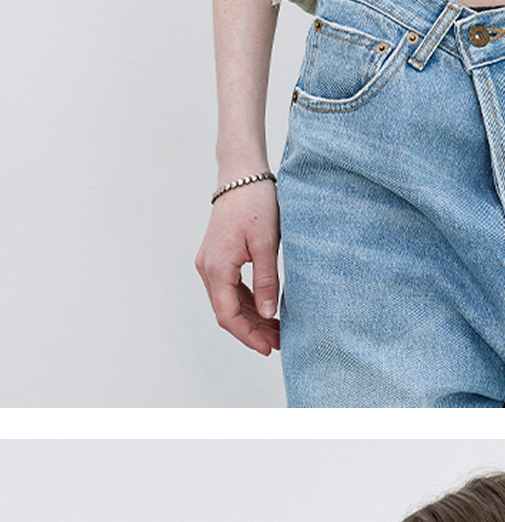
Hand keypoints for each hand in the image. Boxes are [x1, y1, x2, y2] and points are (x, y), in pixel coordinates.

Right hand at [195, 179, 281, 357]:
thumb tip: (268, 315)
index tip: (269, 347)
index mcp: (217, 268)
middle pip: (227, 312)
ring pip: (228, 301)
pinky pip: (229, 288)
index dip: (248, 336)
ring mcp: (210, 263)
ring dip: (251, 317)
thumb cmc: (255, 203)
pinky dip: (247, 302)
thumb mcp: (267, 243)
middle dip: (252, 330)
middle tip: (280, 342)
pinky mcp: (217, 257)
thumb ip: (266, 281)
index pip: (227, 316)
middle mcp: (207, 268)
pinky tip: (266, 309)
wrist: (241, 174)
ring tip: (277, 329)